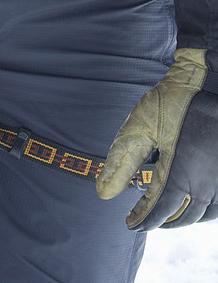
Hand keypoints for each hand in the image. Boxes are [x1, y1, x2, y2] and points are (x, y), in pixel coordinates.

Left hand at [96, 48, 217, 228]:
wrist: (201, 83)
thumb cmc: (171, 103)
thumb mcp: (140, 127)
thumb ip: (121, 160)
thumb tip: (102, 192)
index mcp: (182, 173)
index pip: (161, 210)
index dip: (144, 220)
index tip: (129, 225)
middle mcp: (205, 182)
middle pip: (183, 216)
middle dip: (162, 222)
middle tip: (145, 220)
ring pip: (204, 214)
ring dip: (184, 218)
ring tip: (167, 215)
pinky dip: (204, 211)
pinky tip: (194, 203)